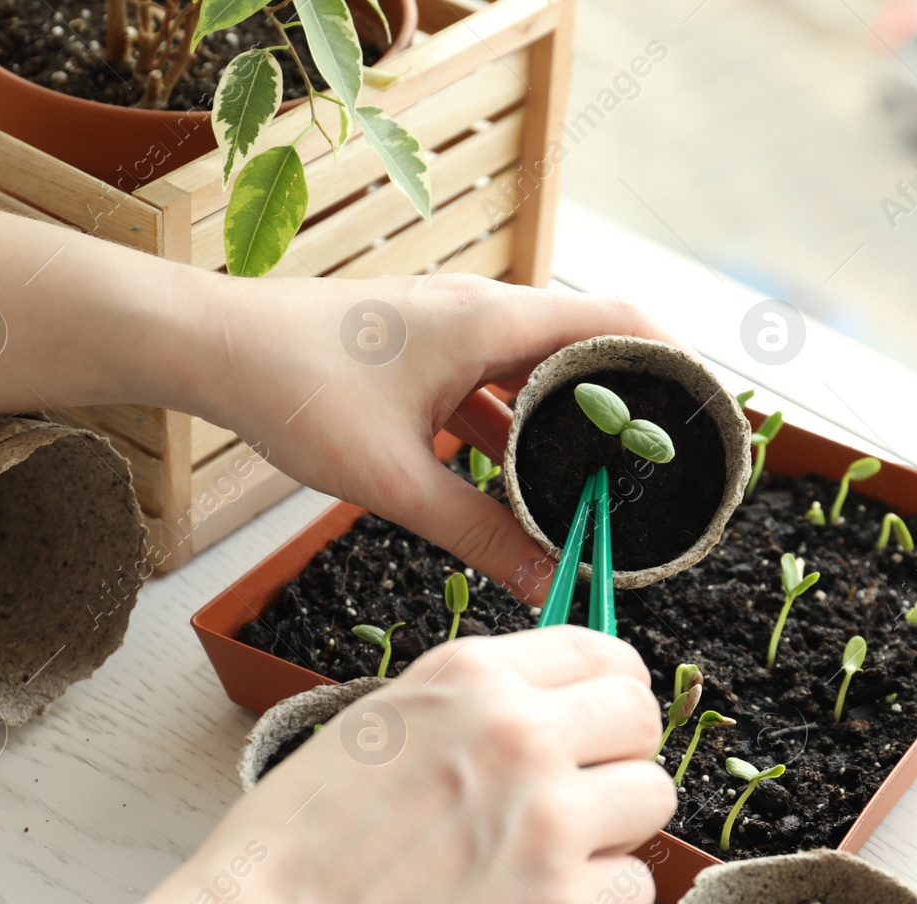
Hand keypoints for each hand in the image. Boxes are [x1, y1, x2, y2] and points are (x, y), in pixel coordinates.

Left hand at [196, 274, 680, 601]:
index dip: (673, 359)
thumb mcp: (394, 479)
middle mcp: (481, 309)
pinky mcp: (423, 346)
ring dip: (565, 418)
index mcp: (491, 319)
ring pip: (536, 368)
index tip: (706, 411)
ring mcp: (451, 325)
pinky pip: (493, 381)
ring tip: (597, 480)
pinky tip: (516, 478)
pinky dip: (515, 423)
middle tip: (659, 464)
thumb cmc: (295, 391)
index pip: (618, 319)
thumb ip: (477, 533)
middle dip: (626, 402)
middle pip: (585, 344)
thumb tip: (546, 582)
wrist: (211, 347)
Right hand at [204, 626, 674, 903]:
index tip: (605, 716)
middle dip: (621, 752)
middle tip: (583, 788)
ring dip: (616, 825)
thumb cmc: (304, 842)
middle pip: (641, 716)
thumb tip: (551, 700)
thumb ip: (473, 701)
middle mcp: (521, 733)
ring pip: (655, 797)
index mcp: (473, 676)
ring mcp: (550, 819)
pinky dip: (601, 901)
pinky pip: (636, 885)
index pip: (601, 651)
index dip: (612, 687)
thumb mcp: (381, 720)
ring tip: (554, 851)